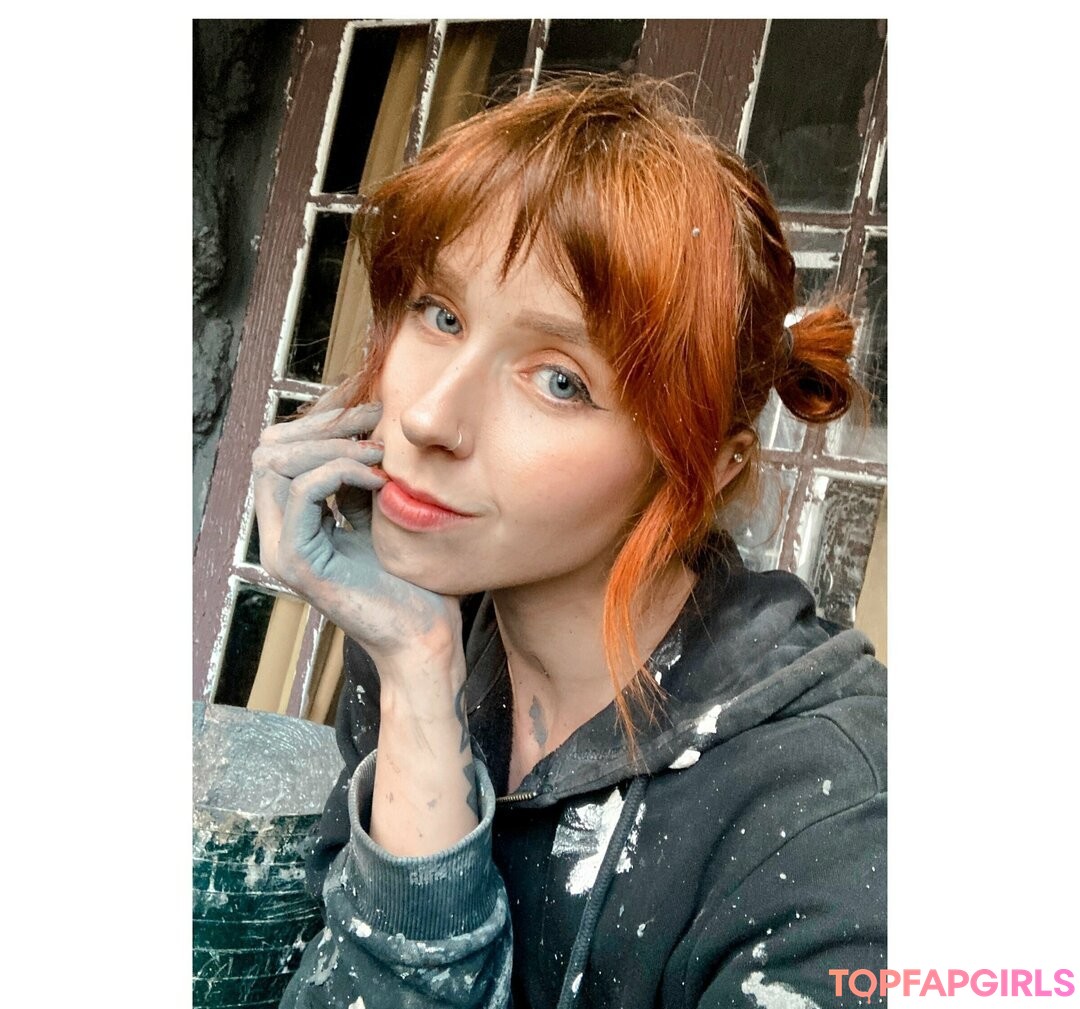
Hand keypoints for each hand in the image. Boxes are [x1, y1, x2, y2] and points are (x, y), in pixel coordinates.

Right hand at [252, 399, 462, 666]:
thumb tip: (361, 430)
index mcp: (294, 521)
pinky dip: (341, 471)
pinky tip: (379, 478)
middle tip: (374, 421)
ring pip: (275, 464)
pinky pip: (303, 491)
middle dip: (323, 424)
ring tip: (380, 453)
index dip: (318, 418)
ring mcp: (282, 549)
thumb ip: (360, 482)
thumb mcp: (382, 515)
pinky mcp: (298, 563)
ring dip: (332, 445)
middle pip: (268, 449)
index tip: (365, 406)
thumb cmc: (414, 582)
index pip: (280, 448)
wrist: (425, 637)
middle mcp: (279, 533)